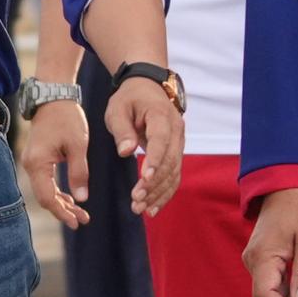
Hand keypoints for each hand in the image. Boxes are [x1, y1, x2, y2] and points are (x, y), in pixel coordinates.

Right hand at [23, 98, 89, 225]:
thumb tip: (82, 198)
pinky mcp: (37, 158)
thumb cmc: (67, 118)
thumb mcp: (78, 146)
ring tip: (81, 213)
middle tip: (82, 220)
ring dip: (62, 202)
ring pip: (45, 190)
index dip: (62, 212)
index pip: (47, 197)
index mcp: (38, 163)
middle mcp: (30, 165)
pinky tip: (71, 198)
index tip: (78, 222)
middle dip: (63, 210)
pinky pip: (45, 181)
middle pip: (44, 197)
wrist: (54, 97)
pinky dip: (57, 191)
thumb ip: (79, 173)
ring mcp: (32, 162)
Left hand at [106, 72, 183, 218]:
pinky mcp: (176, 153)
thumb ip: (122, 129)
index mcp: (161, 116)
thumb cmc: (129, 98)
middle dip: (154, 183)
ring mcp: (179, 143)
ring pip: (174, 172)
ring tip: (140, 208)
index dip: (155, 160)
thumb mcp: (118, 108)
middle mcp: (176, 131)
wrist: (147, 88)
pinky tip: (152, 208)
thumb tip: (126, 152)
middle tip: (135, 200)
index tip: (144, 178)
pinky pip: (174, 176)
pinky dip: (164, 193)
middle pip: (170, 161)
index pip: (161, 140)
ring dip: (158, 193)